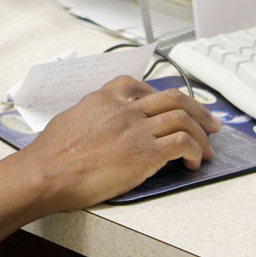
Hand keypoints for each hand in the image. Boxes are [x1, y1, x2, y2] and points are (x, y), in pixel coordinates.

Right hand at [18, 75, 220, 212]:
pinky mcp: (145, 153)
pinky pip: (183, 144)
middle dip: (197, 108)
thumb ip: (90, 115)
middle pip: (172, 97)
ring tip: (208, 148)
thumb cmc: (51, 154)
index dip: (159, 93)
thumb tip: (96, 124)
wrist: (47, 172)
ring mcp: (136, 129)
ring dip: (202, 133)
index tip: (167, 105)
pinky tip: (193, 162)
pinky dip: (195, 151)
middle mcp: (124, 109)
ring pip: (184, 118)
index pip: (137, 84)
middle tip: (209, 121)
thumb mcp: (69, 119)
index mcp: (104, 98)